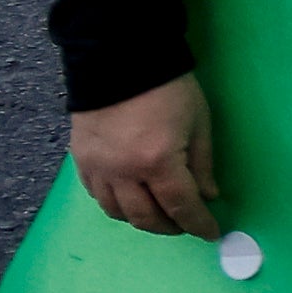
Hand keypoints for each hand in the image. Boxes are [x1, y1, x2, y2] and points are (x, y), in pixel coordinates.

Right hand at [72, 73, 222, 234]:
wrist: (119, 59)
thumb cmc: (168, 88)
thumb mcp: (198, 121)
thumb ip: (202, 163)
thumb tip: (208, 196)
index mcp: (157, 162)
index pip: (181, 206)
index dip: (198, 224)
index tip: (211, 233)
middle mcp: (124, 173)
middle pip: (146, 218)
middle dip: (170, 227)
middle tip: (186, 224)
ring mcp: (98, 169)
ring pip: (117, 213)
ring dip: (141, 220)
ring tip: (160, 215)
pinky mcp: (80, 162)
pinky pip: (97, 196)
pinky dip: (116, 206)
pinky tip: (130, 200)